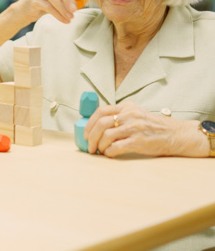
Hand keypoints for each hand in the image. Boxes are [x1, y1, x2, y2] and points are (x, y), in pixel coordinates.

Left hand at [84, 102, 208, 157]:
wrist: (175, 134)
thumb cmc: (153, 126)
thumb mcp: (136, 114)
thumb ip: (120, 116)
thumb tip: (96, 127)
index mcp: (127, 107)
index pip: (101, 111)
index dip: (89, 123)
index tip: (86, 133)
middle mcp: (130, 115)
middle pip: (101, 124)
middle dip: (90, 136)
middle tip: (89, 146)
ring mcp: (134, 128)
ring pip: (106, 136)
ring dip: (99, 145)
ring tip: (99, 151)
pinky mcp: (139, 142)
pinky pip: (116, 147)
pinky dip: (109, 152)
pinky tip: (110, 154)